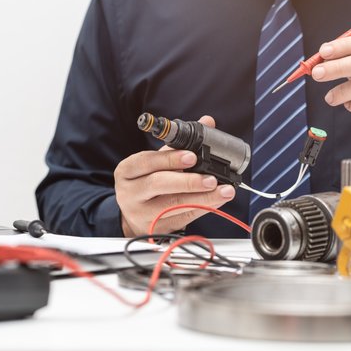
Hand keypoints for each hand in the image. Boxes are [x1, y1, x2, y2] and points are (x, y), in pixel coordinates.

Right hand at [114, 116, 235, 236]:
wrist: (133, 214)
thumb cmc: (147, 181)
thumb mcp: (157, 160)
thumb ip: (180, 143)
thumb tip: (207, 122)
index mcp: (127, 170)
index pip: (147, 161)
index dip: (170, 159)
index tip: (192, 156)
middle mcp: (130, 192)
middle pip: (158, 185)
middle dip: (188, 182)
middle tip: (211, 179)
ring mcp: (141, 212)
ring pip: (172, 206)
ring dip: (202, 198)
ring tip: (223, 191)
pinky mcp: (154, 228)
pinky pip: (181, 218)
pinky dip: (201, 209)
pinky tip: (217, 202)